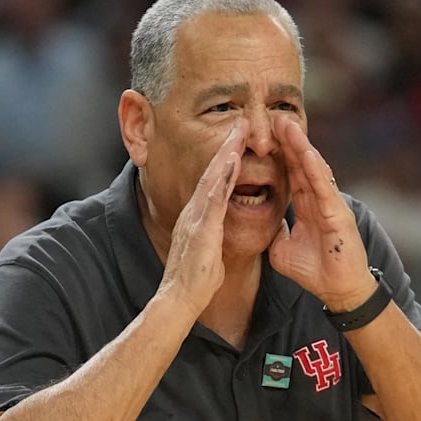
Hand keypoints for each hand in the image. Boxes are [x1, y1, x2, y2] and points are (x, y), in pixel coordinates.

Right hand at [158, 120, 243, 315]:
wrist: (179, 300)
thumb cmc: (195, 280)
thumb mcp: (207, 250)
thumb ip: (212, 234)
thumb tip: (218, 228)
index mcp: (198, 217)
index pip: (215, 181)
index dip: (226, 158)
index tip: (239, 138)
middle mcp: (194, 212)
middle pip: (213, 171)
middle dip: (227, 145)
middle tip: (241, 120)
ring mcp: (196, 218)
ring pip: (213, 177)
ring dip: (226, 152)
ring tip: (240, 129)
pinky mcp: (201, 229)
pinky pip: (214, 198)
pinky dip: (224, 177)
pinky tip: (234, 160)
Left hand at [269, 116, 377, 311]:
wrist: (337, 291)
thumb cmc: (316, 271)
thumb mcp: (283, 249)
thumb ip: (275, 232)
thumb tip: (264, 224)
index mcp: (307, 205)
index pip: (291, 173)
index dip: (279, 153)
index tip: (264, 134)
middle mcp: (319, 200)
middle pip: (301, 164)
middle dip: (289, 140)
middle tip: (275, 116)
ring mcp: (330, 205)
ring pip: (313, 169)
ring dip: (301, 146)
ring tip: (287, 125)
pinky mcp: (338, 215)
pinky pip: (324, 188)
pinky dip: (314, 170)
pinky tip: (305, 153)